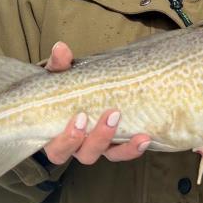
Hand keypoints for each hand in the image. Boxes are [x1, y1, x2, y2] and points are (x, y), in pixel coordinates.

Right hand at [43, 42, 151, 164]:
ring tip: (137, 132)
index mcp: (57, 136)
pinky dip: (134, 148)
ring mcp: (98, 147)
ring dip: (122, 146)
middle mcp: (78, 146)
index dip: (69, 139)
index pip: (58, 149)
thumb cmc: (61, 89)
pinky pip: (124, 151)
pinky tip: (145, 138)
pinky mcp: (116, 144)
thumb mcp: (57, 77)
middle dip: (99, 137)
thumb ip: (58, 66)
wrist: (74, 91)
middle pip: (86, 154)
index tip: (81, 117)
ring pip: (108, 154)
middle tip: (111, 114)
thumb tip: (61, 48)